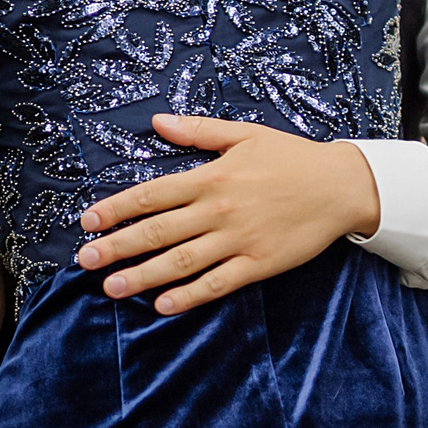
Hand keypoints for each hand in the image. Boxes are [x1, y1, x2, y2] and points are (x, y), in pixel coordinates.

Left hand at [75, 116, 381, 314]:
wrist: (343, 186)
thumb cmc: (294, 158)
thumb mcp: (246, 134)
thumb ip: (199, 131)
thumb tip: (157, 122)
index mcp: (212, 177)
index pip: (152, 195)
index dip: (116, 210)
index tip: (88, 223)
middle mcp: (219, 210)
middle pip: (157, 232)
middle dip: (117, 247)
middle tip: (85, 261)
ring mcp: (239, 239)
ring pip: (180, 261)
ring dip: (143, 276)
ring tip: (112, 288)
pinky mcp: (259, 263)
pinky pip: (217, 284)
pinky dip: (189, 296)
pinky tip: (163, 305)